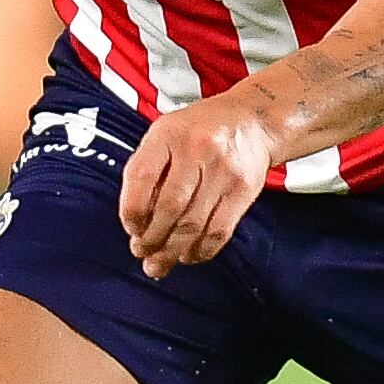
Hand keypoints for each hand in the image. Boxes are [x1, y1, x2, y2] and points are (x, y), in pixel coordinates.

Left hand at [117, 90, 278, 276]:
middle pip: (169, 207)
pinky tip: (189, 255)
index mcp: (169, 134)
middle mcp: (197, 149)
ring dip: (172, 250)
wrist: (252, 120)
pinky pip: (219, 231)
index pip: (141, 177)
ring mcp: (223, 170)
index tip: (131, 228)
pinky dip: (201, 250)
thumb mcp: (166, 133)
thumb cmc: (201, 130)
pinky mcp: (243, 190)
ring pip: (193, 224)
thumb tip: (135, 220)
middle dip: (151, 239)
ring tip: (161, 262)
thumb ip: (148, 167)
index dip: (132, 211)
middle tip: (142, 252)